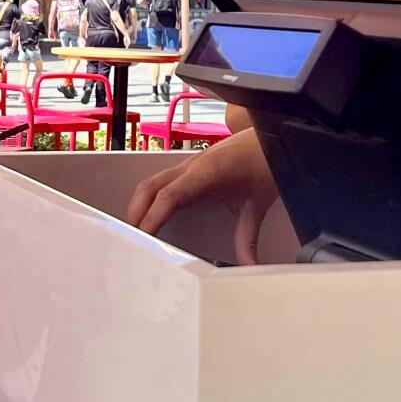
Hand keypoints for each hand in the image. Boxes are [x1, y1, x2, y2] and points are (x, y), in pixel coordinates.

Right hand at [126, 130, 277, 266]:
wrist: (269, 137)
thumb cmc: (264, 160)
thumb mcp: (258, 204)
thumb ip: (249, 238)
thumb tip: (248, 264)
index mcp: (207, 171)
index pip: (169, 195)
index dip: (152, 216)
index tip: (143, 235)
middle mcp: (193, 165)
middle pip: (150, 187)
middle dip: (136, 213)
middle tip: (131, 239)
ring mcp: (189, 163)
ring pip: (152, 182)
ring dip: (139, 204)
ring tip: (136, 230)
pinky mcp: (190, 165)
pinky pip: (161, 180)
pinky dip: (149, 198)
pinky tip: (151, 213)